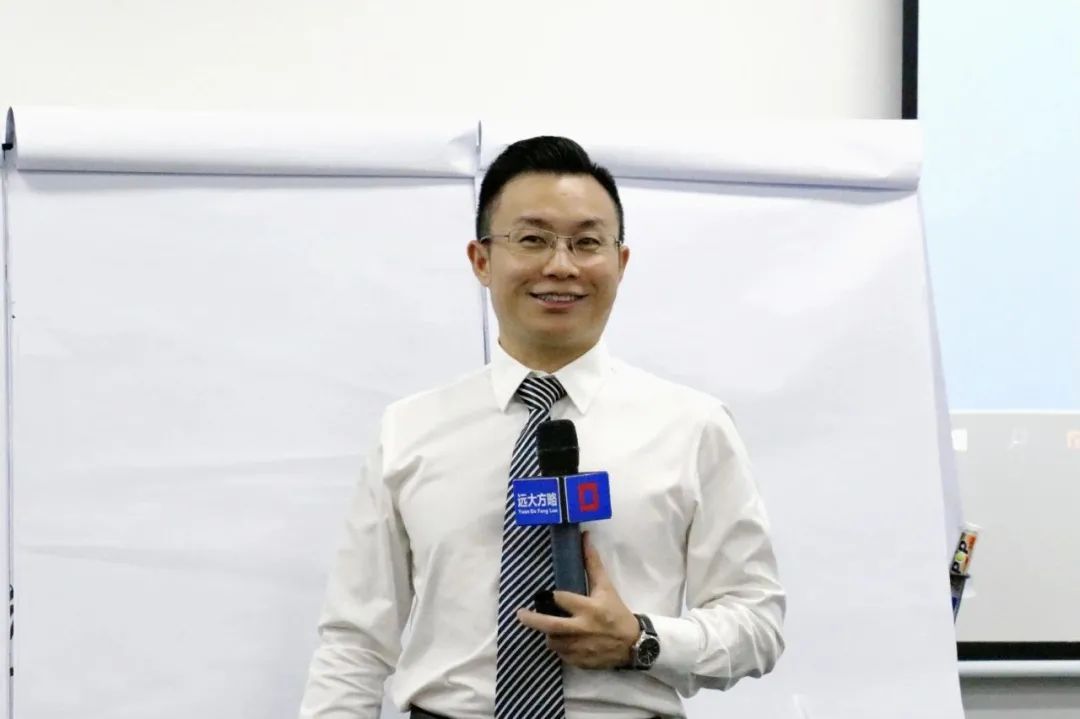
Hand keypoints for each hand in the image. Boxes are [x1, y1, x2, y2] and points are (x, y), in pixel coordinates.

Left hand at [516, 531, 641, 669]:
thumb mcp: (606, 587)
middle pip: (549, 625)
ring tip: (551, 627)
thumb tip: (585, 537)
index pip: (561, 599)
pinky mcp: (580, 661)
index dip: (550, 596)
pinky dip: (560, 647)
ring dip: (549, 634)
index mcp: (588, 608)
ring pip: (552, 641)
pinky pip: (561, 655)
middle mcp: (582, 629)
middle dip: (532, 619)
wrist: (634, 644)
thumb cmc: (616, 612)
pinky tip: (564, 640)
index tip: (542, 595)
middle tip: (520, 614)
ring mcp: (580, 647)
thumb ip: (592, 564)